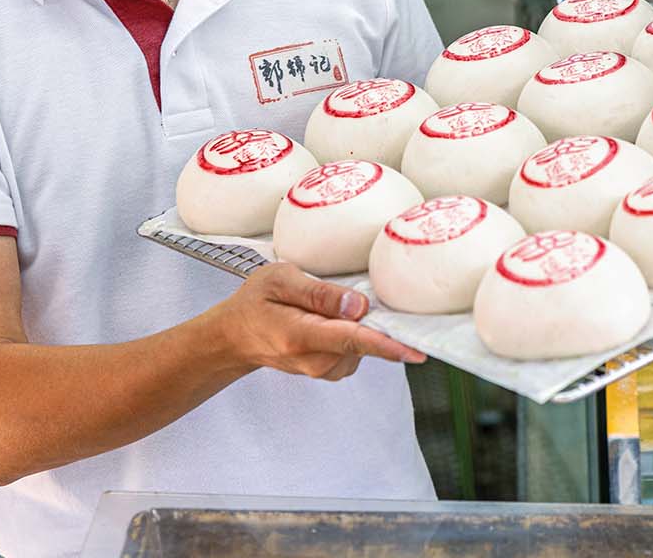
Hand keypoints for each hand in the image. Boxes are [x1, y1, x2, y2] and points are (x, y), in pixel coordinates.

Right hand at [210, 263, 425, 380]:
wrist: (235, 337)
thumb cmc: (255, 303)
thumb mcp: (279, 280)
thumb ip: (320, 293)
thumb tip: (359, 305)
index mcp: (301, 335)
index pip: (353, 341)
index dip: (388, 345)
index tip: (417, 350)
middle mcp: (315, 361)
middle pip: (364, 343)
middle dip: (373, 321)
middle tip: (351, 295)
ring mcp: (324, 370)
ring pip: (363, 346)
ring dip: (359, 326)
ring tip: (323, 308)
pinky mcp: (331, 371)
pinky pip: (357, 350)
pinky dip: (354, 335)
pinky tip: (330, 321)